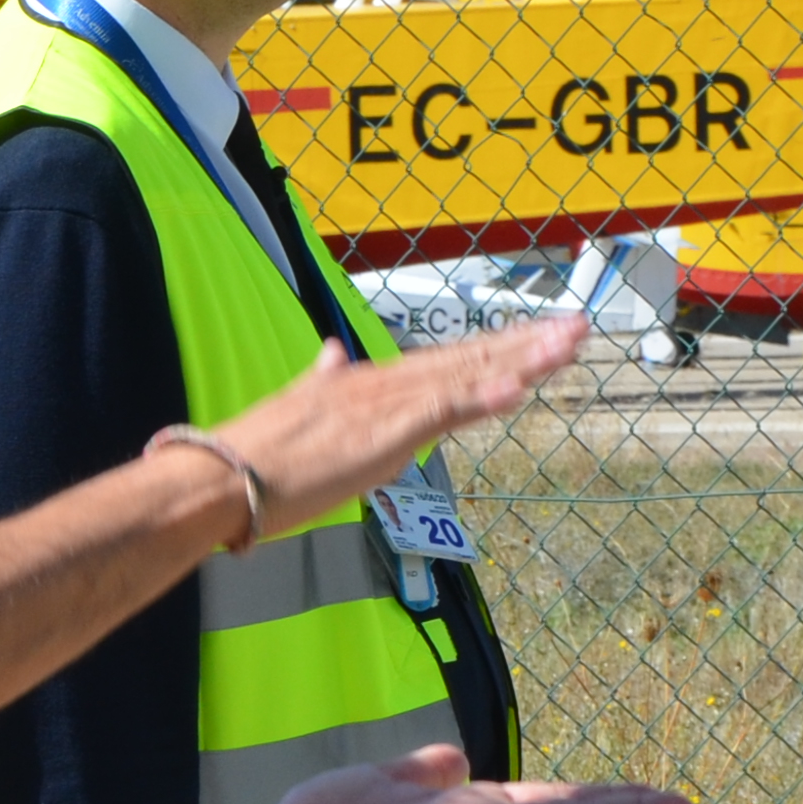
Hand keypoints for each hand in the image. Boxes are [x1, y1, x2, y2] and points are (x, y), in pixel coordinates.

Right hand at [202, 320, 577, 540]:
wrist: (222, 476)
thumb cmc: (255, 457)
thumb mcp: (298, 407)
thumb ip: (320, 379)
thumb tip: (330, 353)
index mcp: (367, 383)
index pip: (446, 360)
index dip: (496, 346)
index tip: (539, 336)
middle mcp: (384, 385)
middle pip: (469, 357)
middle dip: (528, 342)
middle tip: (579, 326)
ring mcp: (386, 406)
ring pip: (468, 375)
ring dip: (523, 359)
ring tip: (569, 343)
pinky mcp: (384, 435)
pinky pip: (445, 411)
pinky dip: (484, 395)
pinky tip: (521, 385)